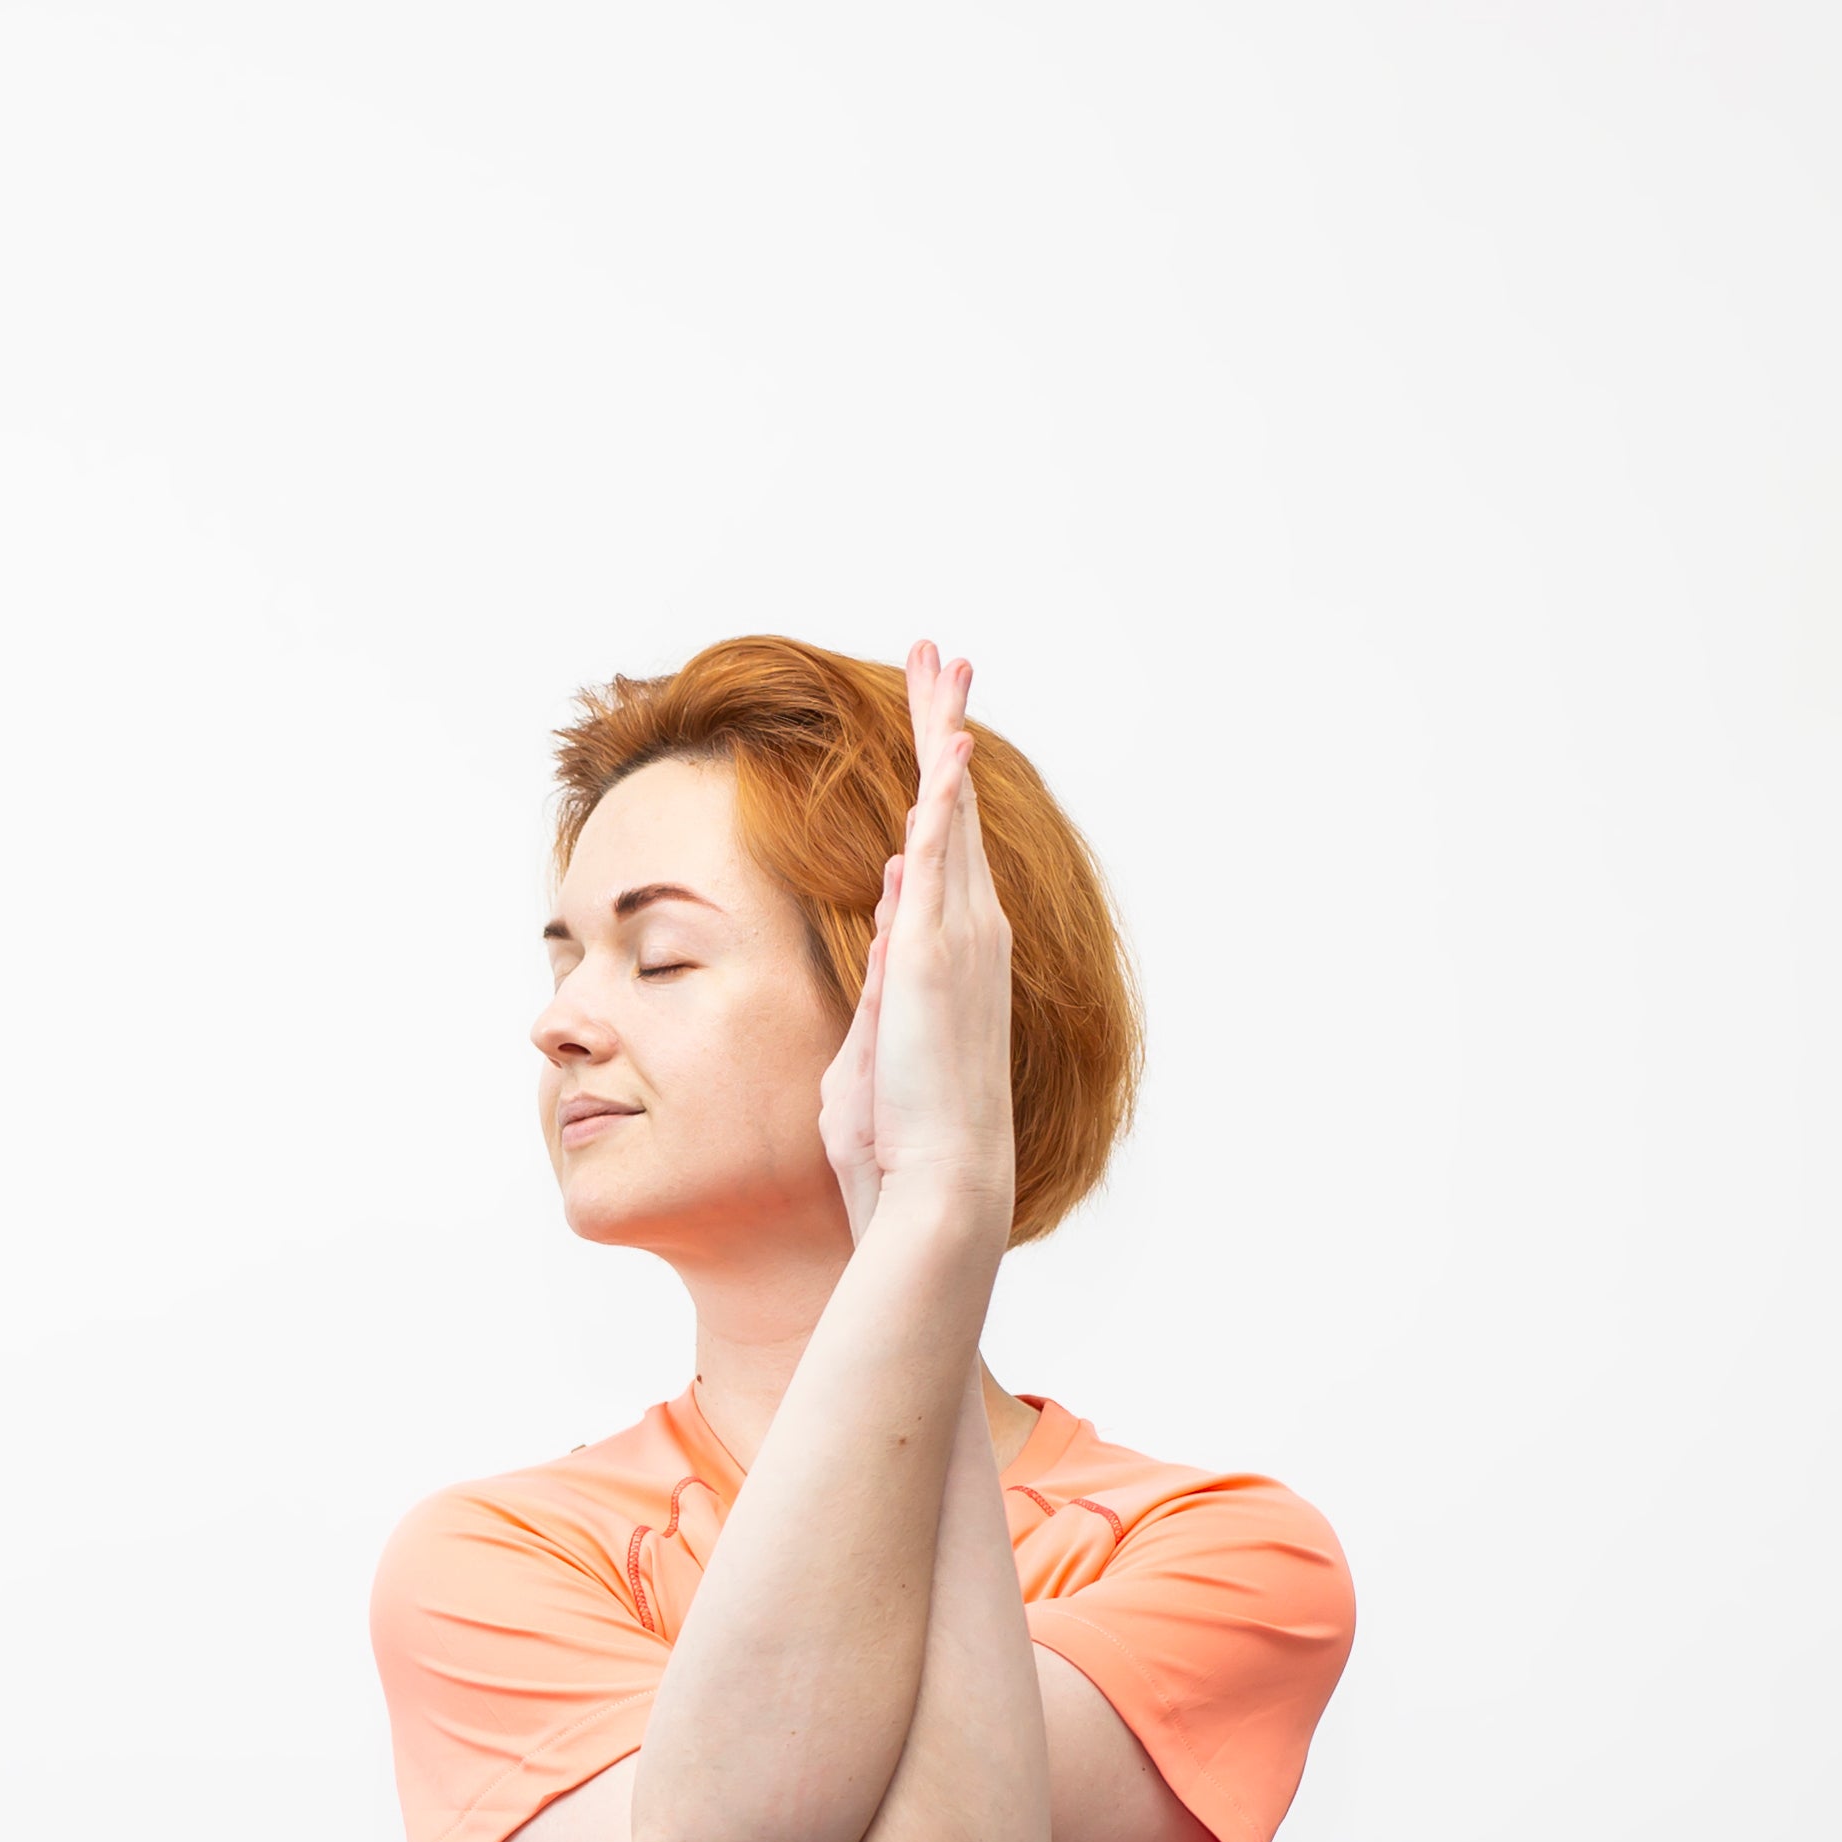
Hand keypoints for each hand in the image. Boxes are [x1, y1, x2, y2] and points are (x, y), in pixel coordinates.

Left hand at [814, 642, 1019, 1228]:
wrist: (934, 1186)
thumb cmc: (897, 1139)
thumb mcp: (876, 1039)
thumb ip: (883, 975)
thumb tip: (885, 915)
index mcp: (945, 954)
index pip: (940, 847)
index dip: (937, 782)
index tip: (934, 732)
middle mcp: (964, 934)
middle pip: (955, 805)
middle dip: (946, 725)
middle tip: (946, 656)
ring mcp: (958, 939)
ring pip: (953, 810)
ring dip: (945, 732)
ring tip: (944, 663)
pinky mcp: (936, 953)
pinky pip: (943, 856)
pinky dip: (944, 796)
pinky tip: (946, 744)